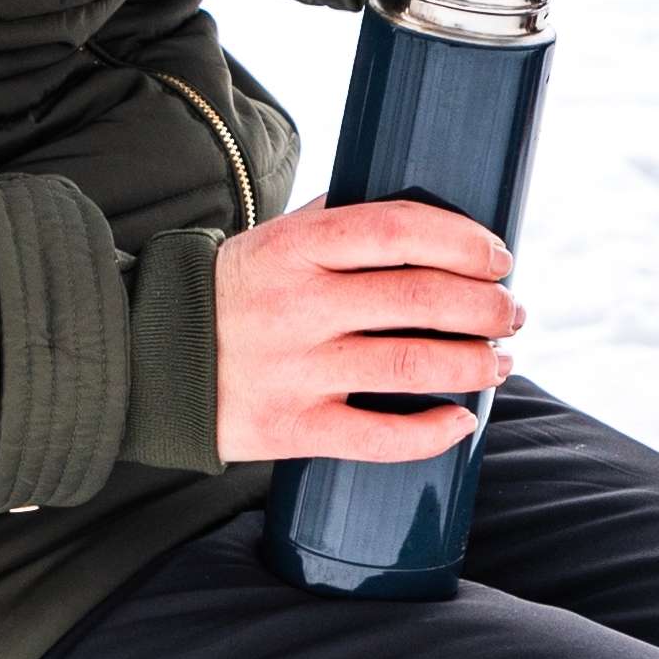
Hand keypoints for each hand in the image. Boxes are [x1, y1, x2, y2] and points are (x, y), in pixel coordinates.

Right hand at [212, 194, 520, 463]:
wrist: (147, 359)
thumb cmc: (236, 293)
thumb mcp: (276, 240)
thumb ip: (343, 226)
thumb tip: (433, 222)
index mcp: (297, 249)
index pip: (401, 230)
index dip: (464, 242)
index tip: (498, 258)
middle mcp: (298, 306)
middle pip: (421, 300)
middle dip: (487, 308)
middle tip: (511, 314)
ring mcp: (296, 370)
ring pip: (413, 367)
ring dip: (475, 365)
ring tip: (498, 363)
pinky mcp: (292, 428)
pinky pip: (379, 437)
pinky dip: (433, 432)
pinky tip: (461, 419)